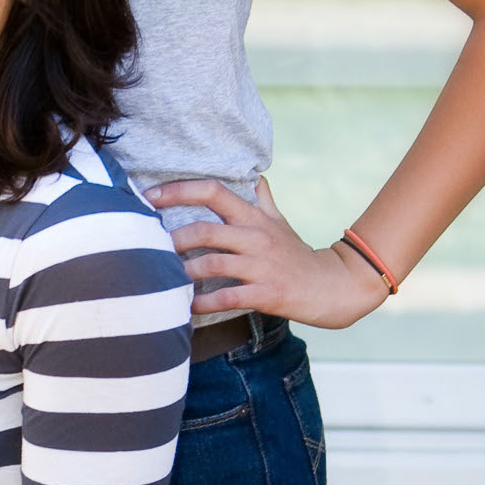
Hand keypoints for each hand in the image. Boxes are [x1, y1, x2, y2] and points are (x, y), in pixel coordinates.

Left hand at [146, 176, 387, 328]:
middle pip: (205, 230)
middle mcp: (256, 237)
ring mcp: (262, 266)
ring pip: (212, 264)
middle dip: (172, 240)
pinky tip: (186, 308)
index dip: (178, 190)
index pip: (213, 191)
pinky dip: (203, 303)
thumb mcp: (280, 223)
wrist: (335, 285)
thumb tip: (255, 176)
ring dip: (182, 274)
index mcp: (254, 217)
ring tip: (163, 280)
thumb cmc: (299, 255)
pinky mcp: (268, 294)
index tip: (149, 196)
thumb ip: (262, 201)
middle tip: (149, 249)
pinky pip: (228, 297)